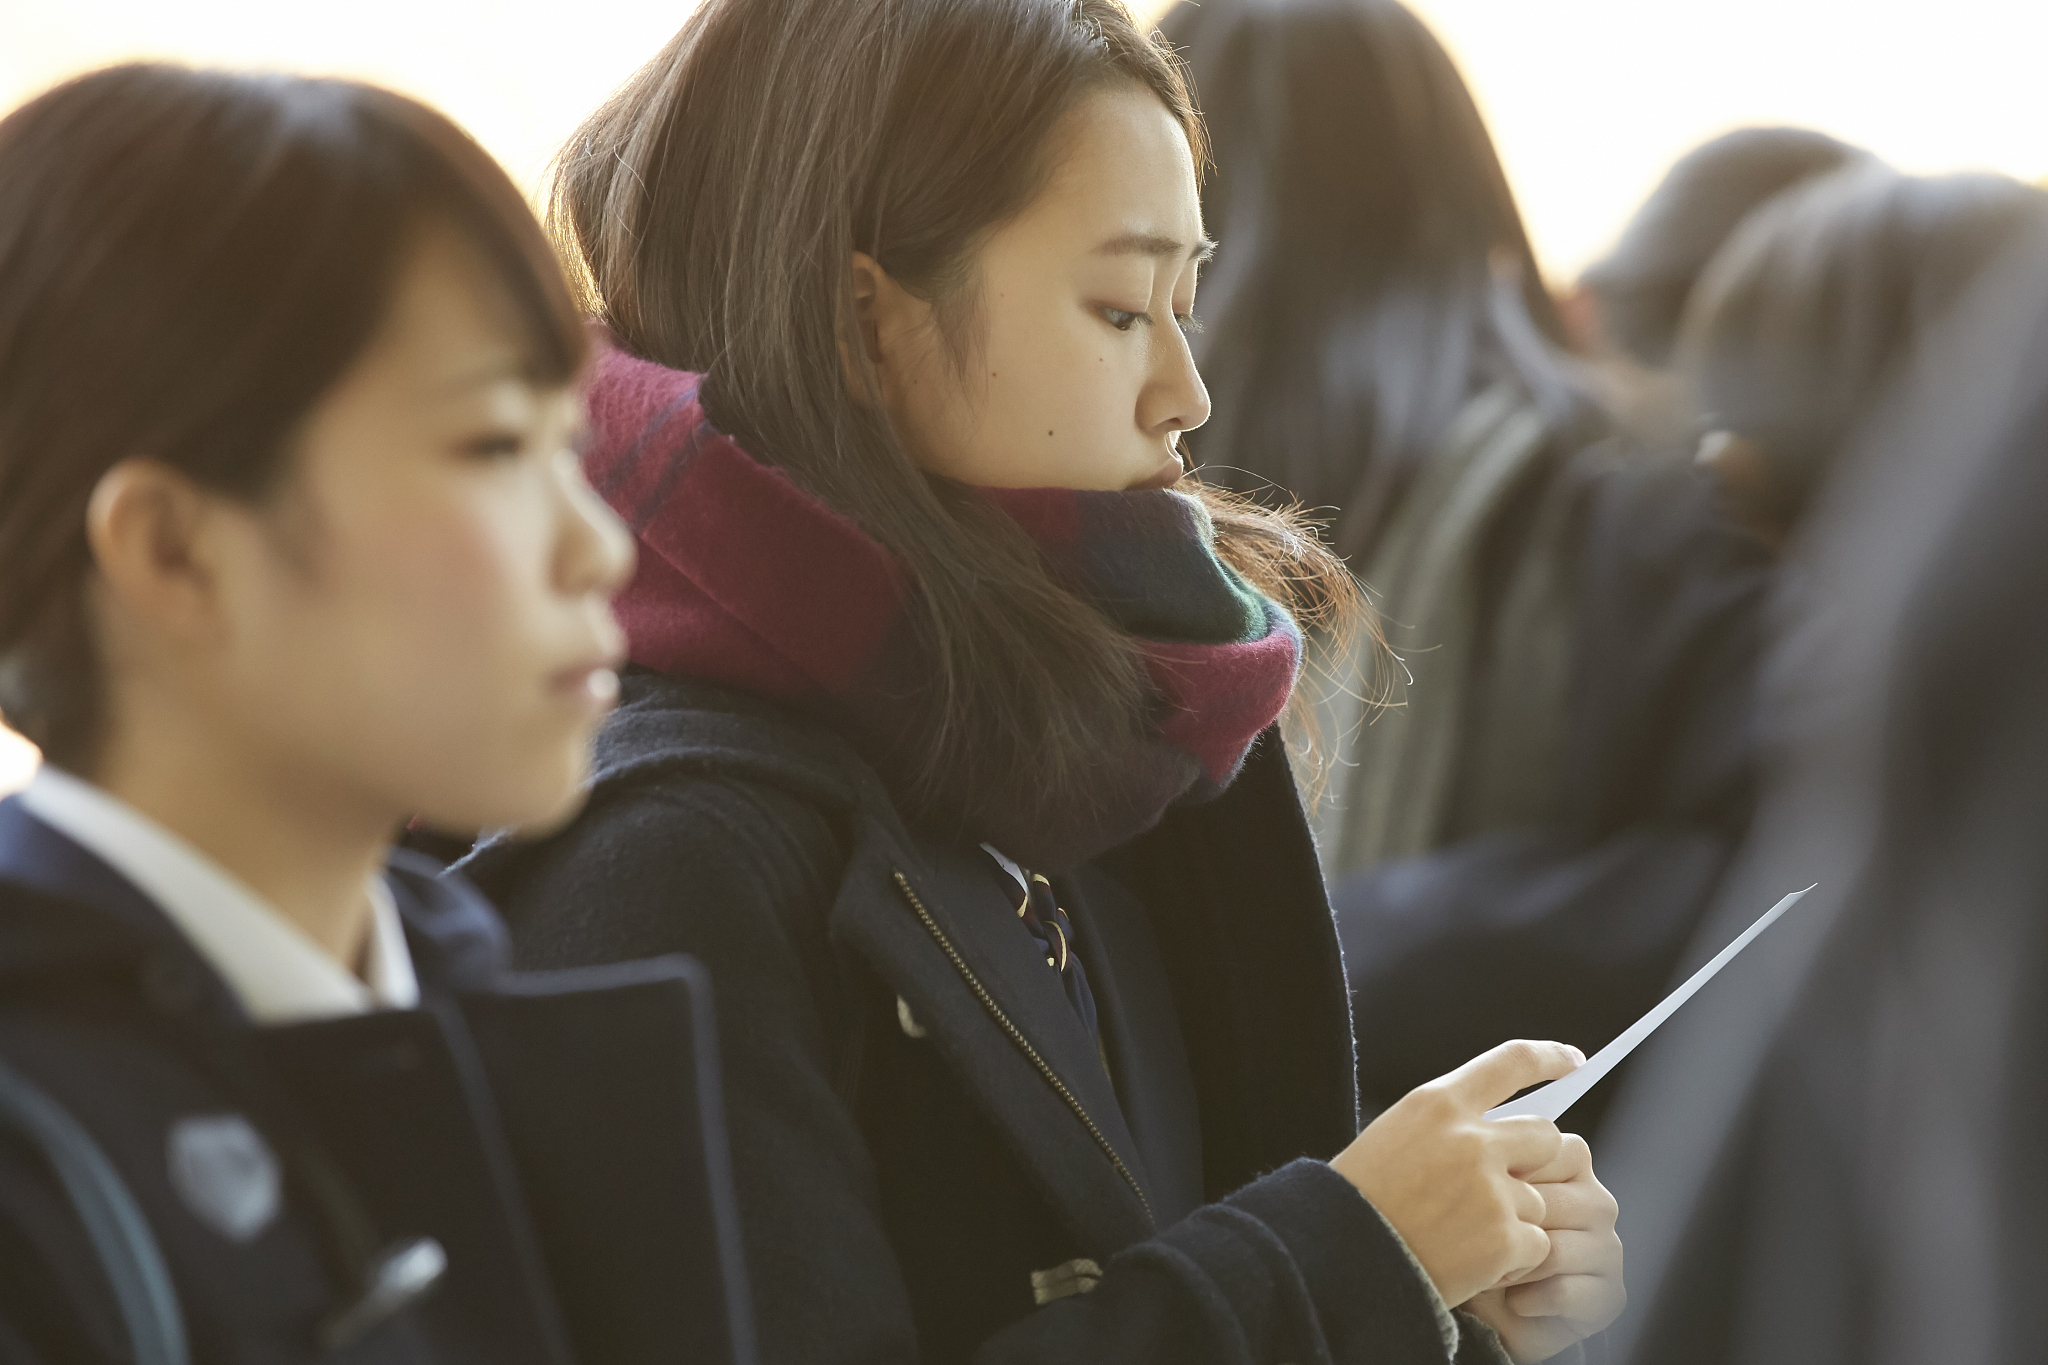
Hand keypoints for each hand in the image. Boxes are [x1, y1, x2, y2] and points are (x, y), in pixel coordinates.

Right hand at [1331, 1040, 1582, 1306]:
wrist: (1338, 1261)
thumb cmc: (1359, 1201)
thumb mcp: (1394, 1136)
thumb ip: (1449, 1126)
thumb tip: (1501, 1131)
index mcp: (1437, 1103)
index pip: (1510, 1063)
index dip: (1549, 1058)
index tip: (1572, 1062)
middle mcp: (1471, 1139)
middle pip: (1544, 1136)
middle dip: (1535, 1162)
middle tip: (1508, 1187)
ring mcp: (1490, 1189)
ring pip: (1538, 1199)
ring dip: (1513, 1220)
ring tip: (1463, 1236)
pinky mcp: (1503, 1236)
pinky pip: (1535, 1244)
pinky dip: (1512, 1259)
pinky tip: (1472, 1262)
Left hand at [1462, 1134, 1624, 1362]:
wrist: (1491, 1307)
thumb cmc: (1476, 1238)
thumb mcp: (1471, 1190)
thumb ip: (1480, 1160)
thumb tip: (1466, 1139)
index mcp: (1571, 1164)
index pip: (1544, 1149)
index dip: (1500, 1176)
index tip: (1469, 1194)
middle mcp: (1597, 1202)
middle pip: (1546, 1204)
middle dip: (1502, 1229)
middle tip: (1472, 1245)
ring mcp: (1608, 1248)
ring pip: (1554, 1251)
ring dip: (1513, 1268)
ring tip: (1491, 1274)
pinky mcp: (1610, 1294)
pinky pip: (1563, 1292)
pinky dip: (1528, 1299)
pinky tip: (1514, 1300)